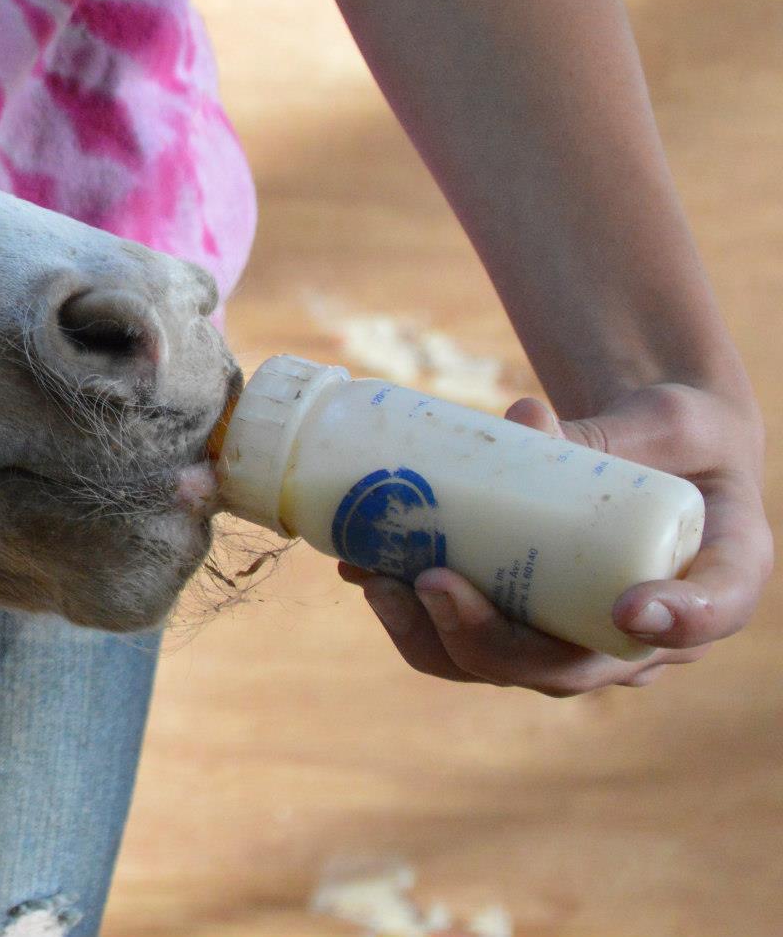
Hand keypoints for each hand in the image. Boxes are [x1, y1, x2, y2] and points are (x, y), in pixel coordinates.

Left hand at [341, 383, 769, 695]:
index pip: (712, 613)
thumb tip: (522, 417)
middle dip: (492, 639)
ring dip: (435, 637)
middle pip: (576, 668)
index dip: (676, 623)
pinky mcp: (535, 630)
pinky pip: (476, 646)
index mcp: (720, 575)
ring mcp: (587, 642)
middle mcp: (654, 633)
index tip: (629, 608)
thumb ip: (605, 428)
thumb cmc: (673, 437)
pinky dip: (417, 621)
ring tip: (377, 582)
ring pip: (511, 670)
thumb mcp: (662, 421)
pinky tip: (366, 575)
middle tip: (430, 582)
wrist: (654, 456)